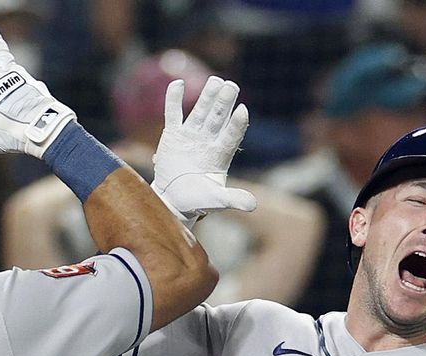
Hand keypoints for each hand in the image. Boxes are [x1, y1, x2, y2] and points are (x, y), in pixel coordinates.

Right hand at [152, 76, 256, 226]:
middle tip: (232, 86)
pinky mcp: (173, 135)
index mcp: (220, 155)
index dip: (237, 124)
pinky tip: (178, 83)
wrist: (174, 199)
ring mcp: (191, 135)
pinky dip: (174, 99)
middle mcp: (208, 141)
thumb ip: (233, 199)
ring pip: (200, 111)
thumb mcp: (216, 201)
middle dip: (225, 102)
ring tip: (216, 80)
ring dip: (207, 96)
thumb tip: (253, 205)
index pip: (232, 136)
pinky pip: (173, 113)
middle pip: (219, 118)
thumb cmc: (198, 201)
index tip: (243, 110)